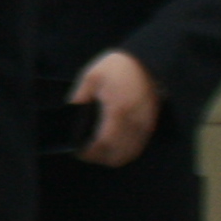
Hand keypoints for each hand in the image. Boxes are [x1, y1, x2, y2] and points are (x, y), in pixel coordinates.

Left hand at [73, 49, 161, 167]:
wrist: (147, 62)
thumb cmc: (118, 67)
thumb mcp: (92, 76)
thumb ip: (79, 96)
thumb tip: (70, 112)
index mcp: (117, 110)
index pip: (104, 142)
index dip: (90, 152)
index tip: (78, 151)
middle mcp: (133, 122)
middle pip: (117, 154)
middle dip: (100, 158)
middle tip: (86, 153)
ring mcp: (144, 125)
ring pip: (129, 154)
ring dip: (113, 157)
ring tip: (98, 151)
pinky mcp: (150, 125)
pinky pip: (138, 147)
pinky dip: (125, 152)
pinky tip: (114, 147)